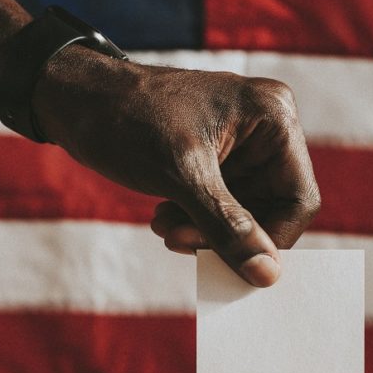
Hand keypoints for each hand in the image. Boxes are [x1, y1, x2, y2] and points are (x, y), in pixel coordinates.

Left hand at [31, 45, 320, 286]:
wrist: (75, 98)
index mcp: (273, 118)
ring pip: (247, 214)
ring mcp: (244, 142)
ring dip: (207, 231)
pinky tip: (164, 215)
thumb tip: (267, 275)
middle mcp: (267, 127)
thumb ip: (228, 227)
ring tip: (165, 226)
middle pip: (273, 210)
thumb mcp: (180, 176)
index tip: (223, 259)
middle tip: (179, 240)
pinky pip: (227, 206)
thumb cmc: (127, 120)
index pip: (298, 200)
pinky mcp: (220, 157)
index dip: (268, 240)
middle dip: (228, 235)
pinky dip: (198, 220)